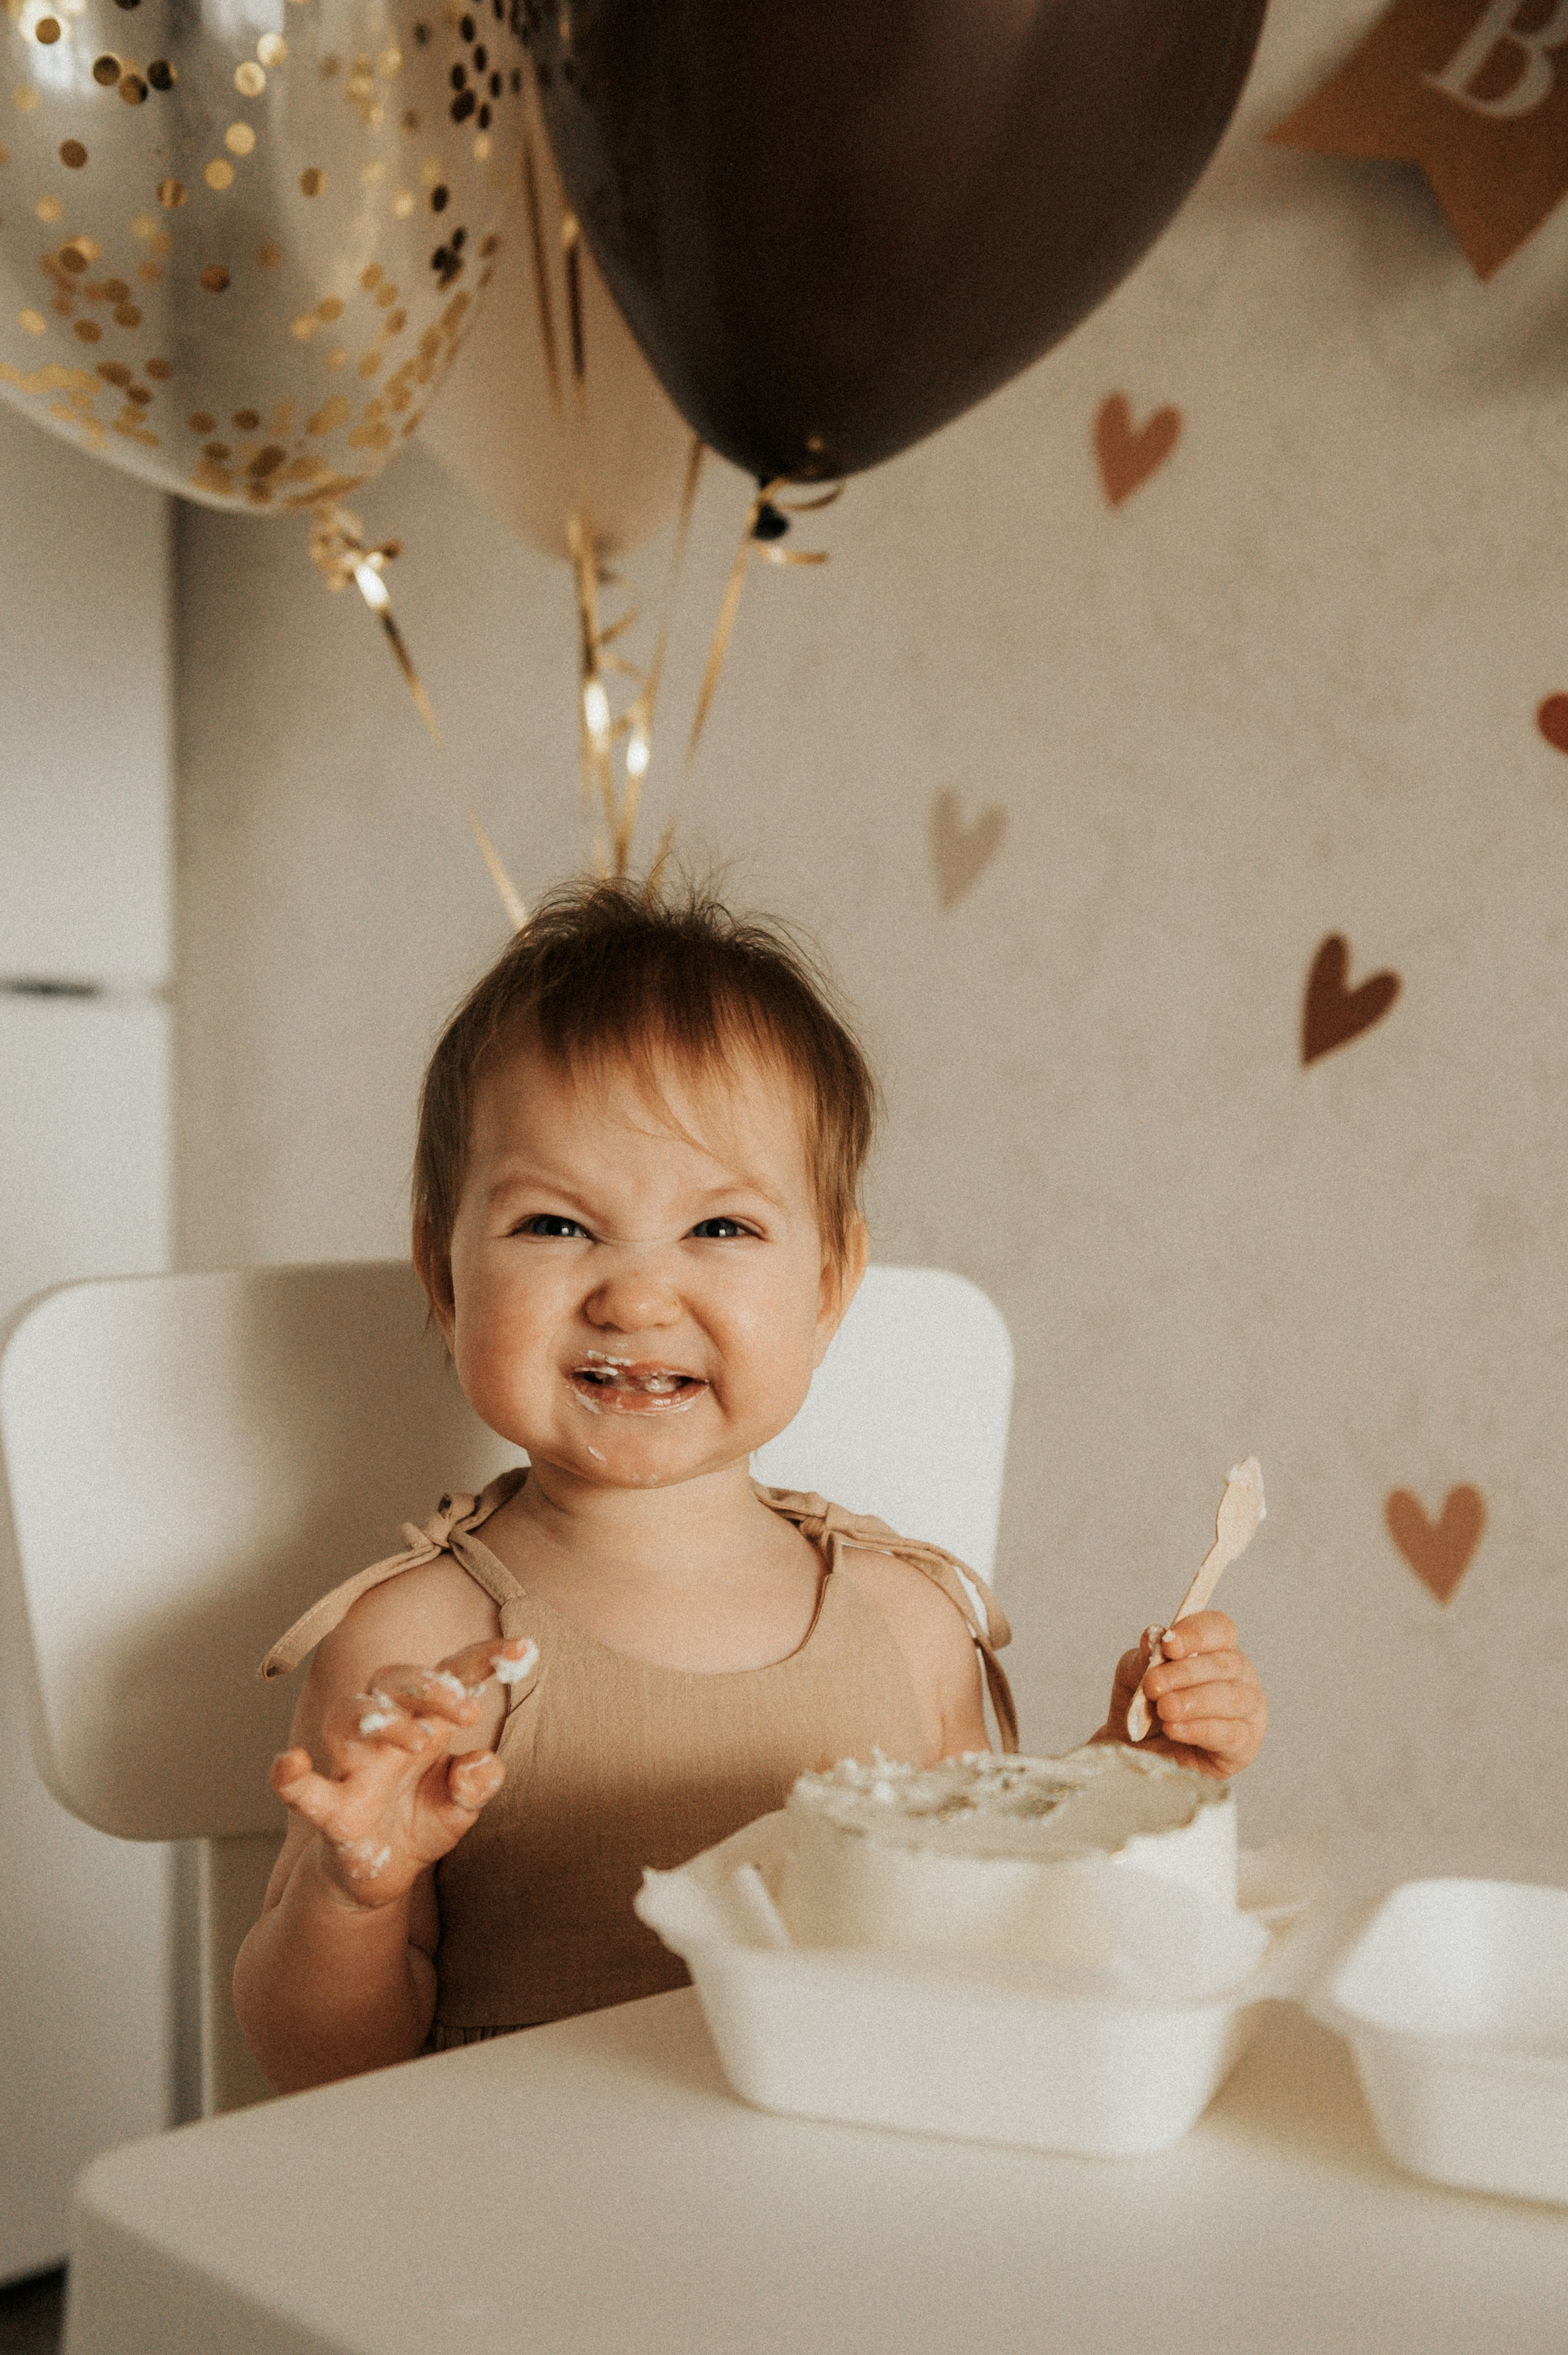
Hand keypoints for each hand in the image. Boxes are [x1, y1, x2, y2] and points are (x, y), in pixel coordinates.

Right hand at [270, 1635, 534, 1906]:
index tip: (523, 1647)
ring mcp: (352, 1766)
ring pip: (348, 1715)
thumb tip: (482, 1763)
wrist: (379, 1877)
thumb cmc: (419, 1823)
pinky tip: (291, 1764)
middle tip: (469, 1711)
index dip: (483, 1658)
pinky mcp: (330, 1809)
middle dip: (431, 1685)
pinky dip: (290, 1775)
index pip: (450, 1675)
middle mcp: (384, 1734)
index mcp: (424, 1722)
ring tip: (417, 1741)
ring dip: (383, 1720)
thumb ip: (477, 1783)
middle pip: (394, 1681)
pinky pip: (301, 1788)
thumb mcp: (461, 1807)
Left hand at [1101, 1611, 1265, 1778]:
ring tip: (1163, 1709)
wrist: (1135, 1756)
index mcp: (1215, 1651)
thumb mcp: (1132, 1679)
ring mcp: (1248, 1711)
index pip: (1220, 1628)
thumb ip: (1142, 1659)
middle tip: (1152, 1685)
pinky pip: (1230, 1733)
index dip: (1196, 1634)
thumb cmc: (1142, 1711)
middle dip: (1184, 1673)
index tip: (1168, 1645)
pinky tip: (1175, 1729)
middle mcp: (1239, 1677)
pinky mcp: (1245, 1746)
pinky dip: (1198, 1729)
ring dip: (1193, 1701)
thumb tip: (1153, 1636)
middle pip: (1226, 1662)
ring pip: (1231, 1697)